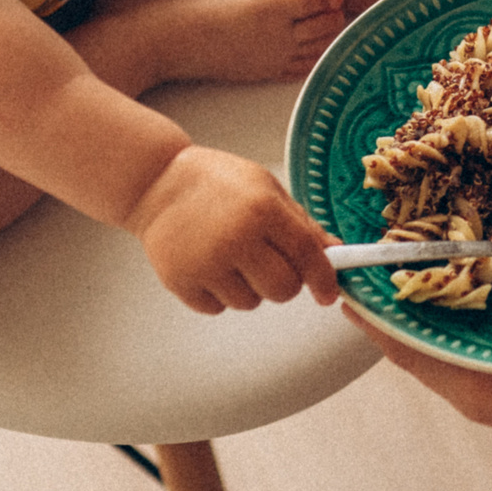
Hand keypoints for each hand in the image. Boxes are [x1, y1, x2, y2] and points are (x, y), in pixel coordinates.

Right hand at [126, 144, 340, 313]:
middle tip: (270, 264)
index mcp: (262, 210)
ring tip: (231, 256)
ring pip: (251, 303)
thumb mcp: (266, 189)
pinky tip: (208, 264)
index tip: (328, 294)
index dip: (323, 279)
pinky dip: (218, 294)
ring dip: (249, 288)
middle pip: (283, 290)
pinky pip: (217, 308)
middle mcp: (235, 238)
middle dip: (285, 284)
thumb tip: (334, 252)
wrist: (157, 182)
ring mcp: (205, 263)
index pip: (306, 255)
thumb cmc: (218, 183)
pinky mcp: (180, 281)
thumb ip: (301, 223)